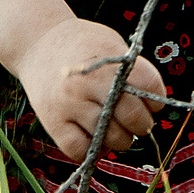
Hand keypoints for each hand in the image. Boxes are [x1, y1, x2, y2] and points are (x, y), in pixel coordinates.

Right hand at [12, 18, 167, 161]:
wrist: (37, 42)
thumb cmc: (82, 45)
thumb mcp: (109, 43)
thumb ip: (131, 71)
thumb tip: (152, 105)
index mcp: (108, 60)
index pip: (148, 86)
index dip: (156, 100)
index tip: (153, 104)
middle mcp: (88, 83)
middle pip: (132, 116)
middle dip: (142, 124)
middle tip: (137, 122)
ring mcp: (68, 104)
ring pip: (109, 137)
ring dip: (120, 139)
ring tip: (115, 129)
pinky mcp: (52, 121)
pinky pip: (79, 150)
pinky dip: (92, 150)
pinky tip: (94, 137)